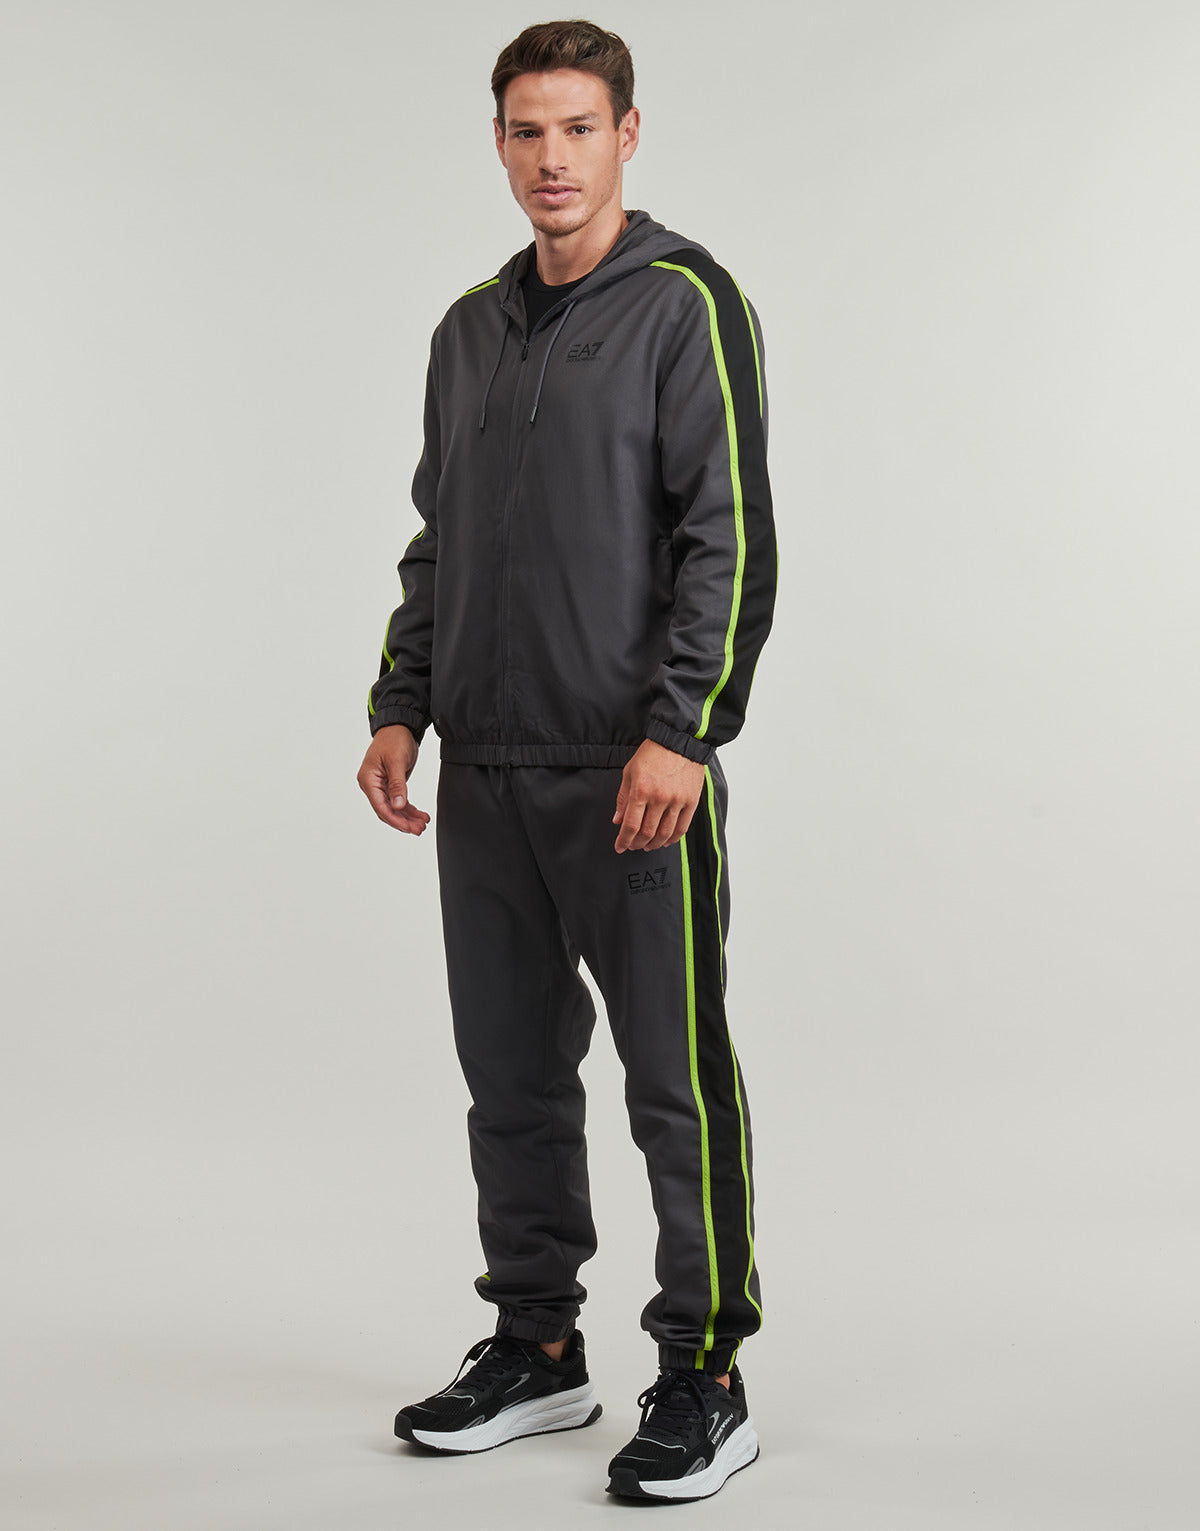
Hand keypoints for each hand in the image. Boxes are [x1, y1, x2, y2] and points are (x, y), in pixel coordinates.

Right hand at [356, 724, 429, 834]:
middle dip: (403, 821)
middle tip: (419, 829)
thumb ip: (397, 785)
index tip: (409, 828)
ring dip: (407, 817)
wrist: (399, 726)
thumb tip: (398, 805)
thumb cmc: (394, 739)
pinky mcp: (390, 784)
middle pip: (386, 810)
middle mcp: (371, 784)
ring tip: (422, 824)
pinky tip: (419, 815)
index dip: (395, 819)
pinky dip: (409, 809)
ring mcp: (380, 785)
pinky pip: (398, 801)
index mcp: (368, 779)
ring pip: (394, 808)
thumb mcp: (397, 761)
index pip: (380, 806)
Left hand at [612, 739, 704, 853]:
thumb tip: (618, 819)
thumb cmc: (653, 753)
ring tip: (647, 846)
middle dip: (637, 844)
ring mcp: (677, 801)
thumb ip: (623, 797)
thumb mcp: (630, 771)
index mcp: (641, 791)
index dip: (623, 840)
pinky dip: (673, 839)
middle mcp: (660, 798)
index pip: (631, 825)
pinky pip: (682, 827)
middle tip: (632, 846)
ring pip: (665, 833)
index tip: (620, 846)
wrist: (679, 740)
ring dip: (654, 844)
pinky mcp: (691, 801)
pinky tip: (666, 841)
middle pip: (647, 833)